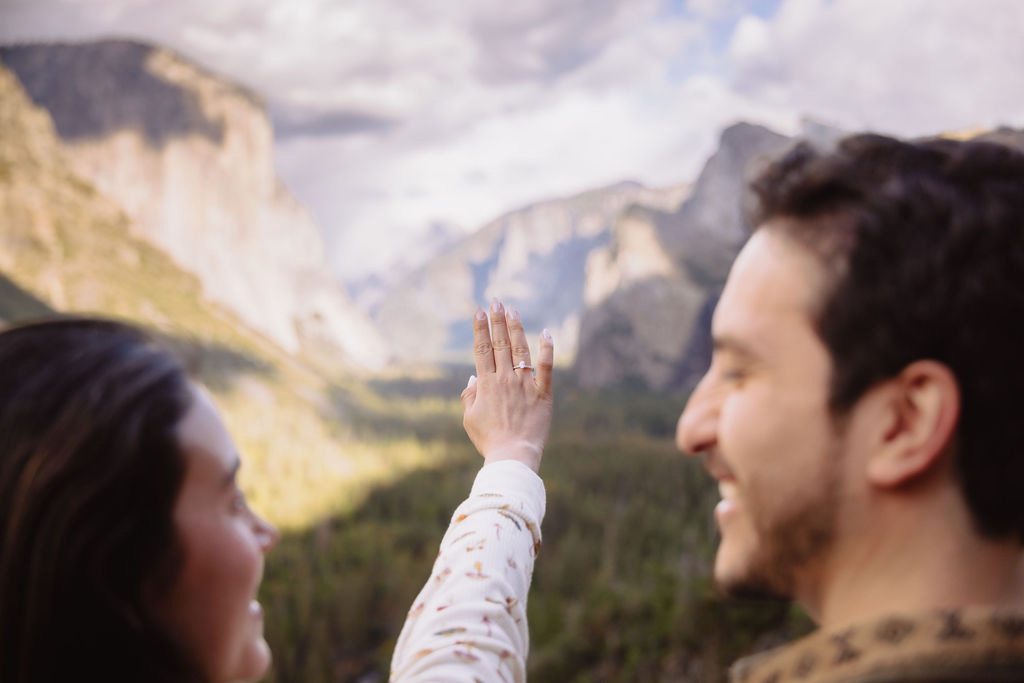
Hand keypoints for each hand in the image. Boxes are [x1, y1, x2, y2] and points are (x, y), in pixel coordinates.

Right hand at [460, 299, 553, 472]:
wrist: (513, 455)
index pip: (482, 349)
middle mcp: (505, 379)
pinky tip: (546, 333)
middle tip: (495, 300)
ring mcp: (525, 385)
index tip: (478, 310)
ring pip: (520, 350)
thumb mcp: (470, 419)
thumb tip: (473, 377)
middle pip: (500, 343)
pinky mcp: (543, 393)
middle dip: (497, 320)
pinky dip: (547, 349)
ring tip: (513, 310)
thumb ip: (469, 396)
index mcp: (486, 384)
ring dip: (516, 328)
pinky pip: (547, 367)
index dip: (480, 328)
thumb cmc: (489, 440)